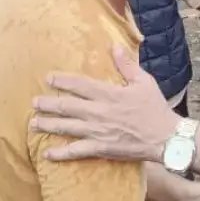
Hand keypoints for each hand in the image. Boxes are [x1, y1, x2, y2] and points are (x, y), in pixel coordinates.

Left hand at [31, 45, 178, 162]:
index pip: (80, 85)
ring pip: (66, 128)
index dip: (62, 81)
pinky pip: (76, 151)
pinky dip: (60, 153)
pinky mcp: (100, 148)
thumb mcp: (144, 82)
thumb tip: (114, 46)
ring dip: (48, 125)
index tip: (48, 78)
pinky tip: (47, 154)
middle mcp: (99, 112)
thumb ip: (127, 65)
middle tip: (33, 102)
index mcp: (109, 94)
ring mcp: (97, 132)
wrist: (166, 137)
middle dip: (48, 104)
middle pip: (66, 107)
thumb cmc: (156, 108)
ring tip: (33, 123)